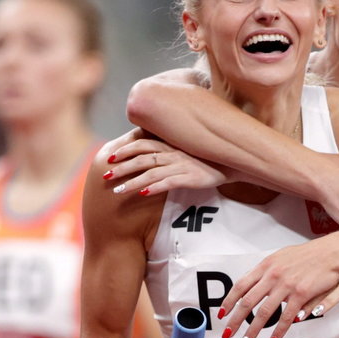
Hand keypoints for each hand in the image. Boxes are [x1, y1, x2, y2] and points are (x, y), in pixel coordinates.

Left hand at [105, 129, 226, 195]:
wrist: (232, 162)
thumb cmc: (207, 158)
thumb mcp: (185, 151)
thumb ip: (169, 151)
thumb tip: (152, 155)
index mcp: (171, 145)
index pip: (142, 144)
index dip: (126, 149)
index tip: (111, 157)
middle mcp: (173, 154)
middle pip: (142, 159)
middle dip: (122, 167)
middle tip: (106, 175)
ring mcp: (181, 166)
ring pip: (151, 172)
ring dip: (132, 181)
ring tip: (117, 191)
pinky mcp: (190, 178)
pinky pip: (169, 182)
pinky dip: (155, 187)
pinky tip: (142, 194)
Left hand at [219, 232, 338, 337]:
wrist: (332, 252)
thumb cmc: (309, 254)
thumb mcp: (282, 256)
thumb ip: (267, 270)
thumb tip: (255, 282)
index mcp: (266, 265)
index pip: (240, 285)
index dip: (229, 301)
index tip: (222, 313)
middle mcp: (272, 275)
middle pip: (247, 302)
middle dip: (235, 321)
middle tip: (227, 334)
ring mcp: (286, 286)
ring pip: (264, 313)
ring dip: (253, 331)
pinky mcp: (301, 295)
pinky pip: (286, 318)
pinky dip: (277, 332)